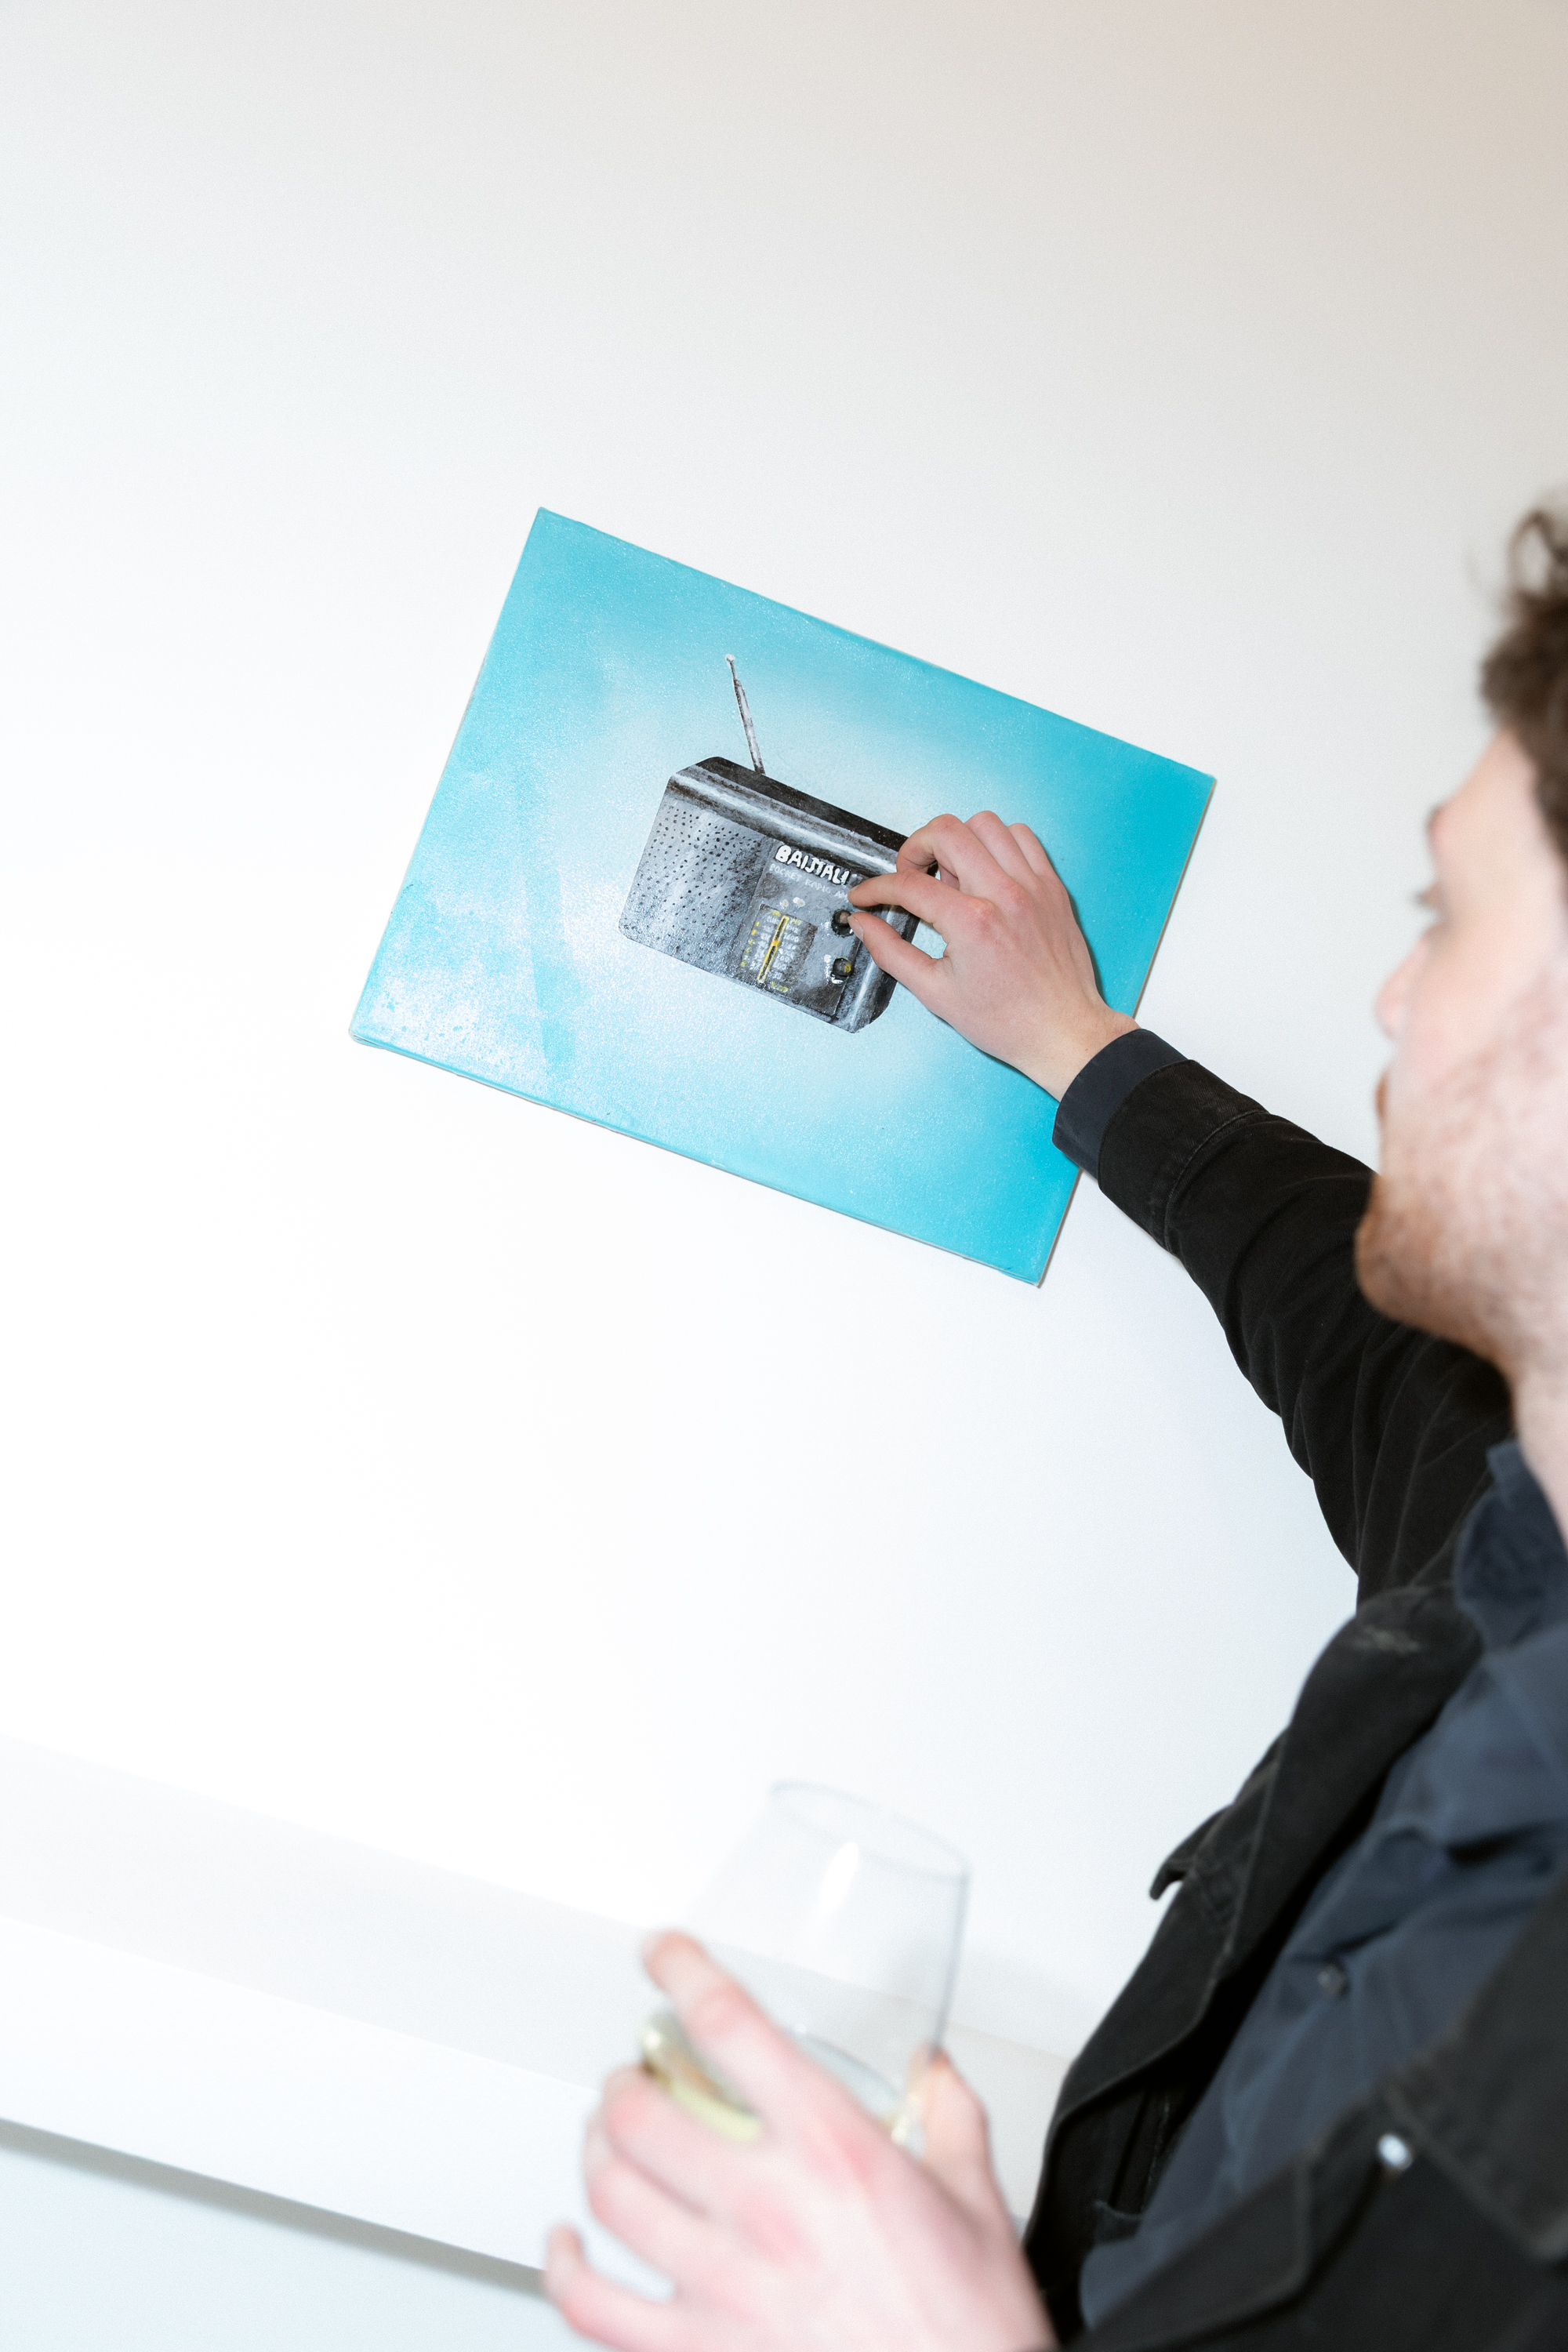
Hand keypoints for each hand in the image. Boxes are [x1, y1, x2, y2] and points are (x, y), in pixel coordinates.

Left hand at [547, 1933, 1054, 2351]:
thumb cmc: (970, 2329)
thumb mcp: (977, 2201)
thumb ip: (950, 2117)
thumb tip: (931, 2069)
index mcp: (834, 2151)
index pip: (731, 2026)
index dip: (683, 1971)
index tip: (665, 1953)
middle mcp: (767, 2208)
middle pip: (644, 2110)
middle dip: (626, 2078)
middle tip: (635, 2072)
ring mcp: (724, 2285)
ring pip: (611, 2193)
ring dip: (595, 2148)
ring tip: (605, 2134)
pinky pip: (595, 2306)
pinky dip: (563, 2268)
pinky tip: (563, 2245)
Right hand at [846, 813, 1133, 1099]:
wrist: (1062, 1031)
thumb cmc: (1009, 1021)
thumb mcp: (936, 993)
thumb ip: (891, 952)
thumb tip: (864, 924)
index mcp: (972, 923)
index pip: (908, 884)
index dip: (876, 887)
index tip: (867, 894)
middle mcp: (1004, 894)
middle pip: (946, 832)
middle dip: (915, 848)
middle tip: (911, 876)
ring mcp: (1032, 886)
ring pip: (985, 823)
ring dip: (959, 841)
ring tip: (953, 876)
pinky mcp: (1052, 886)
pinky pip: (1023, 837)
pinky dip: (998, 843)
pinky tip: (987, 871)